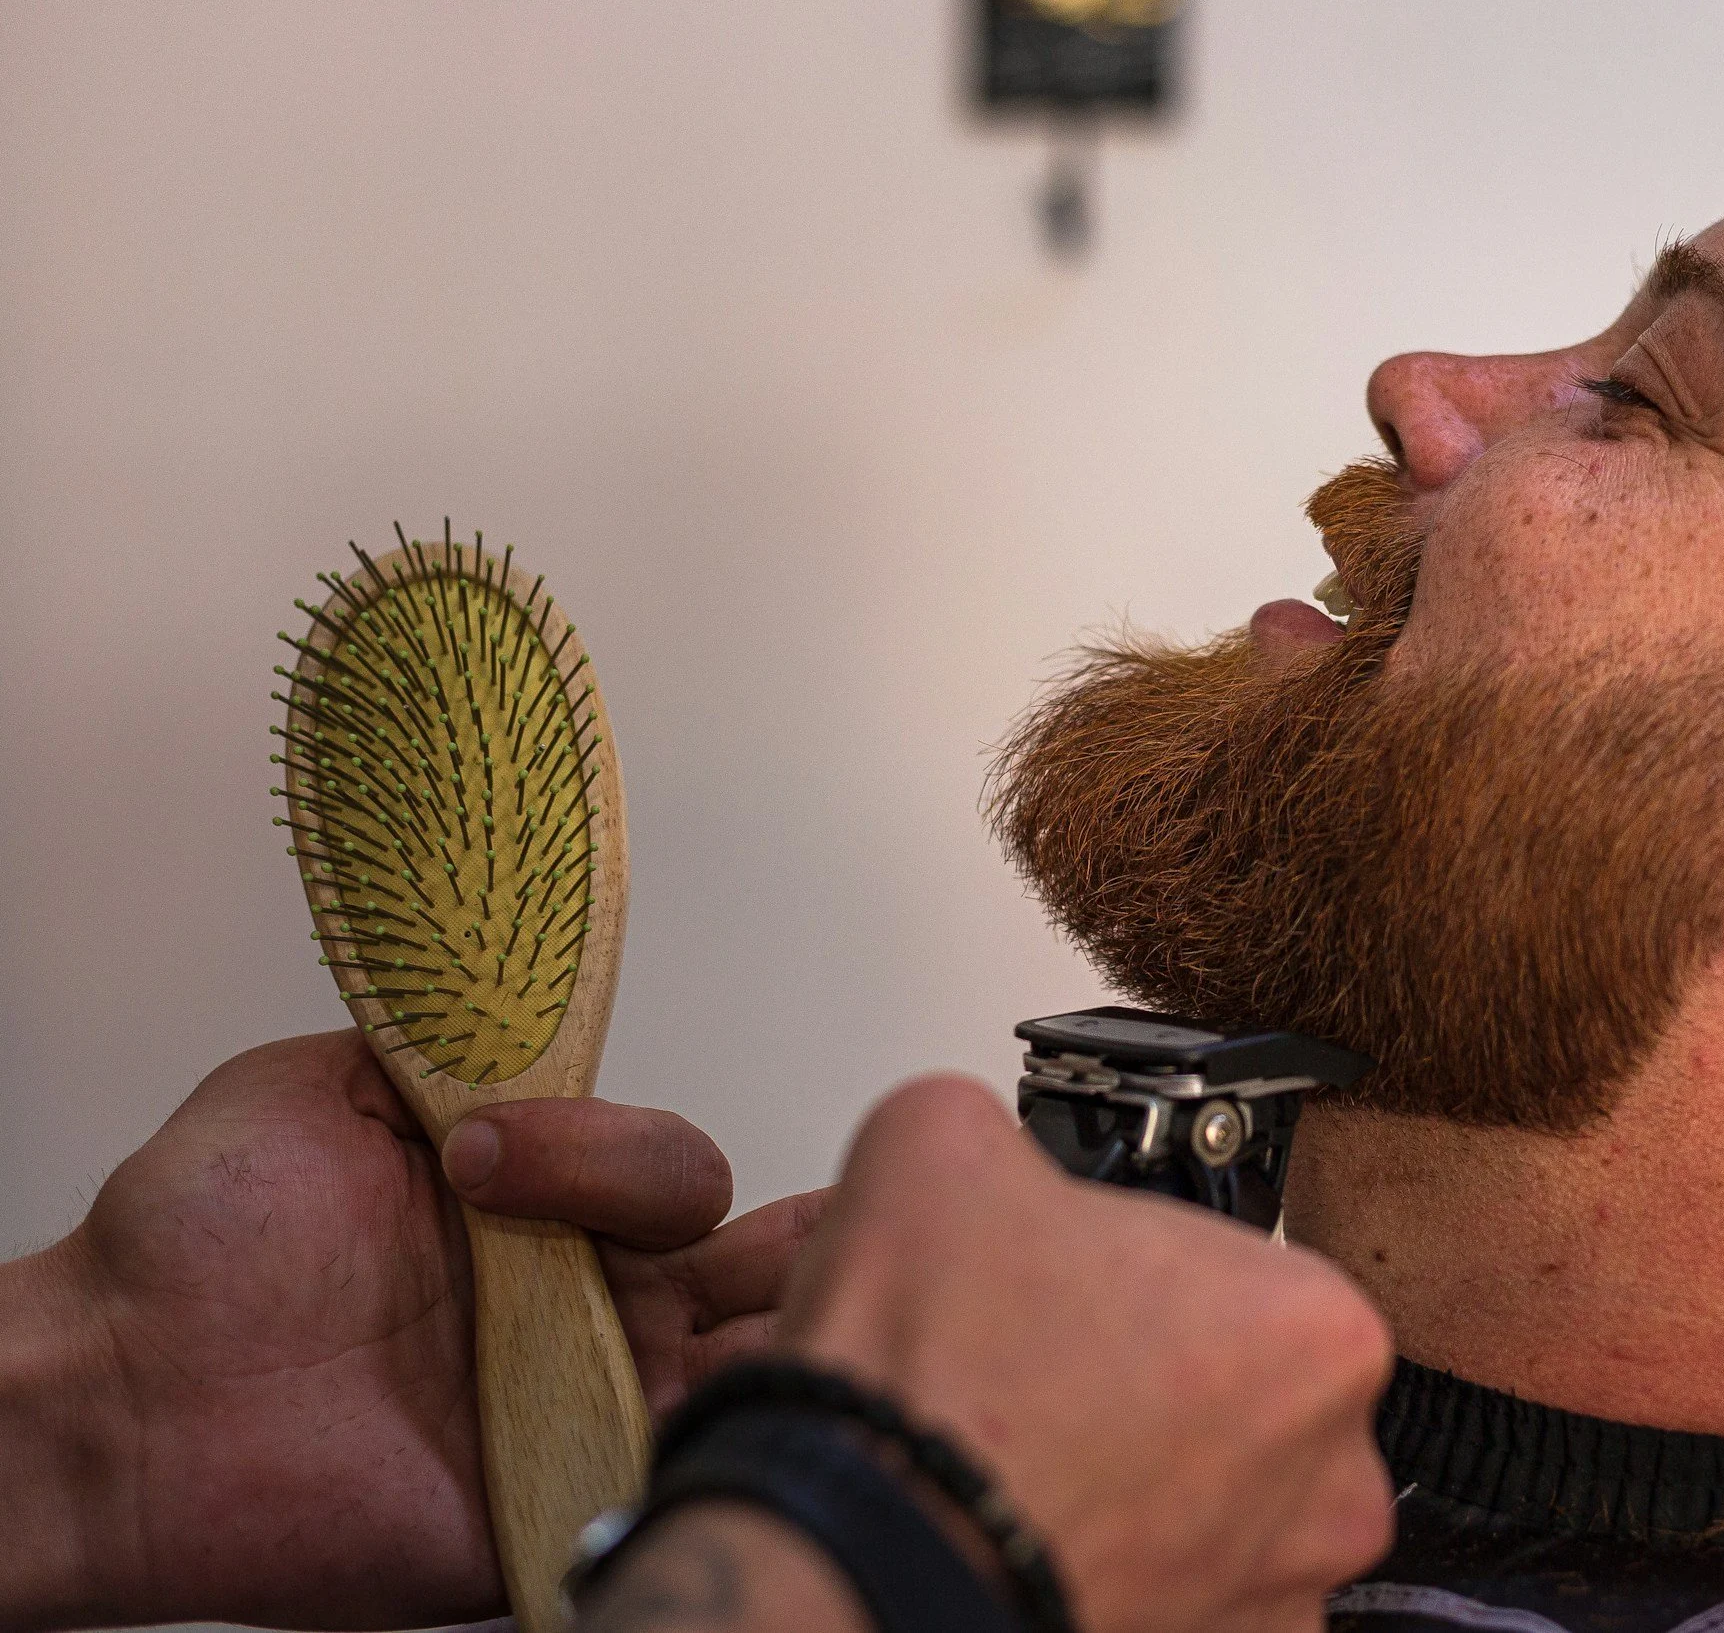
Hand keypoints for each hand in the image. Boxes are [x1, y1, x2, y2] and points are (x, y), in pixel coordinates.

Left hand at [0, 1029, 819, 1629]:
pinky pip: (674, 1484)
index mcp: (552, 1211)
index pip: (681, 1178)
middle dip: (824, 1245)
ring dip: (787, 1345)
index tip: (501, 1157)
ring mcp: (585, 1407)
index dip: (648, 1161)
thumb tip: (542, 1000)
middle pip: (762, 1273)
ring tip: (727, 1329)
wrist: (121, 1385)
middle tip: (809, 1232)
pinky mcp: (558, 1502)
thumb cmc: (196, 1243)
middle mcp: (588, 1306)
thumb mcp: (335, 1083)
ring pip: (750, 1373)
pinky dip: (717, 1455)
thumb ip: (464, 1045)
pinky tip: (680, 1419)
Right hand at [782, 1077, 1395, 1632]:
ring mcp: (1275, 1593)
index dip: (1146, 1265)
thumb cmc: (933, 1387)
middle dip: (1157, 1376)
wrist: (855, 1560)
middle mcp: (1332, 1479)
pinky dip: (1115, 1563)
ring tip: (1031, 1456)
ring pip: (1215, 1501)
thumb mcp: (944, 1141)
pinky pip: (1175, 1590)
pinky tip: (1032, 1529)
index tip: (1084, 1283)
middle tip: (1049, 1368)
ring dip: (1143, 1478)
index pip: (1243, 1264)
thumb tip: (984, 1148)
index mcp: (1319, 1331)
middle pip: (1246, 1389)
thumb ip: (1008, 1132)